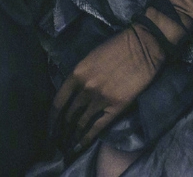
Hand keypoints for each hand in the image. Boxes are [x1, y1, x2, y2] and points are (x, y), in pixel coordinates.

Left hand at [52, 24, 163, 156]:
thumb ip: (81, 75)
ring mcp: (100, 99)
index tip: (50, 127)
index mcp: (77, 73)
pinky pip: (97, 127)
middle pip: (68, 114)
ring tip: (67, 145)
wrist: (142, 47)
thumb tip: (74, 92)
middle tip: (58, 138)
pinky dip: (87, 138)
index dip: (52, 117)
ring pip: (80, 123)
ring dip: (73, 135)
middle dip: (62, 129)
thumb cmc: (116, 47)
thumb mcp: (91, 57)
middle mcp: (85, 88)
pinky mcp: (115, 107)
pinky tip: (81, 146)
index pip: (59, 100)